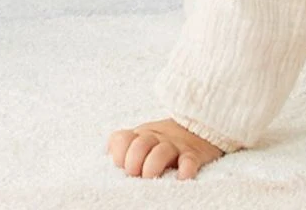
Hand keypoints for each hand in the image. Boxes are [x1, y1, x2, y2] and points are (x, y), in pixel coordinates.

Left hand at [107, 118, 223, 180]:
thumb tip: (109, 160)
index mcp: (139, 135)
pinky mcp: (193, 155)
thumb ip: (124, 147)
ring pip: (162, 151)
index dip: (118, 152)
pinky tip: (181, 178)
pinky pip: (189, 160)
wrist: (196, 127)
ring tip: (150, 178)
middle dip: (134, 160)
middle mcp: (156, 138)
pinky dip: (185, 169)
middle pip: (141, 143)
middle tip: (134, 174)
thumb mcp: (141, 140)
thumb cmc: (160, 142)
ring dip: (153, 165)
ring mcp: (175, 146)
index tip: (119, 166)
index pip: (123, 138)